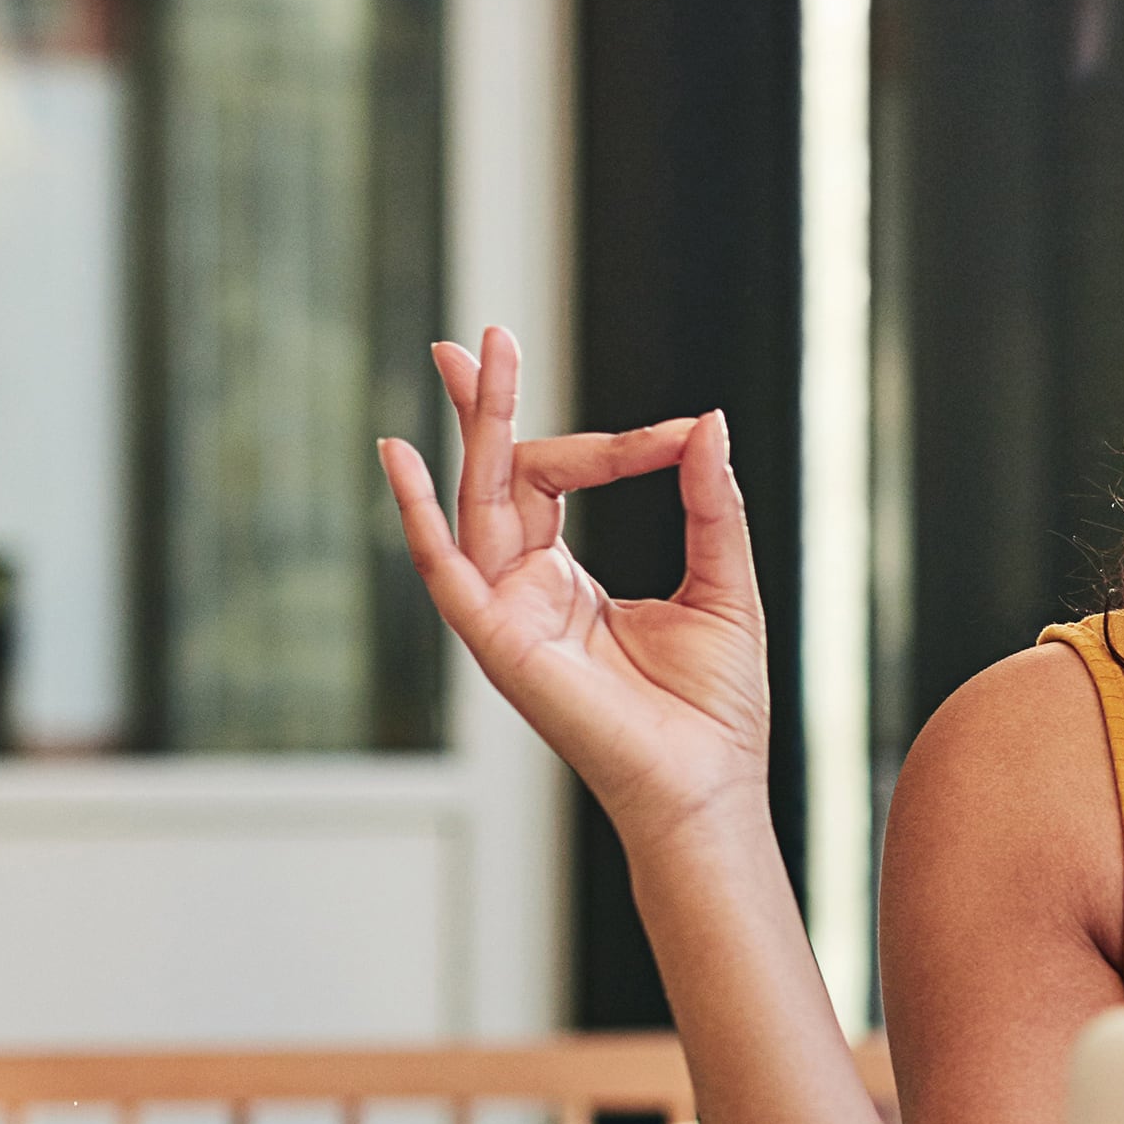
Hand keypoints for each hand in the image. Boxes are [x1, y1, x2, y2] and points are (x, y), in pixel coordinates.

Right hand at [379, 325, 773, 843]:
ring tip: (469, 355)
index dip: (616, 445)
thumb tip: (707, 421)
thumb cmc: (714, 708)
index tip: (679, 434)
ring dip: (476, 428)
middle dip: (488, 406)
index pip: (557, 480)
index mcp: (563, 581)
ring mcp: (505, 616)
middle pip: (496, 478)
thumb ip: (709, 502)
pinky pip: (447, 570)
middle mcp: (522, 592)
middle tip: (490, 335)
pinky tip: (400, 457)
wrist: (711, 788)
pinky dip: (419, 515)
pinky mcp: (499, 644)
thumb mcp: (723, 582)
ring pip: (476, 502)